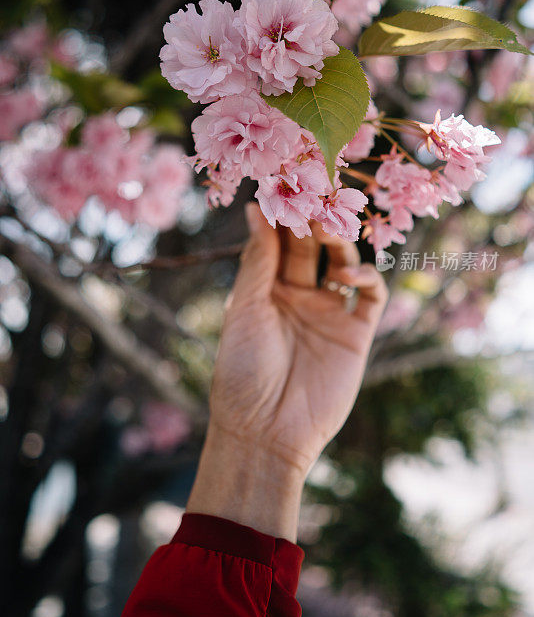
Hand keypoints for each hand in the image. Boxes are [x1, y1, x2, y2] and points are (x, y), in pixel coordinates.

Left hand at [187, 203, 387, 539]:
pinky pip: (369, 296)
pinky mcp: (355, 334)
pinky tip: (347, 272)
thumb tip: (254, 209)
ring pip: (342, 263)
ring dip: (338, 241)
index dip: (281, 215)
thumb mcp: (245, 310)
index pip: (276, 242)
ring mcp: (327, 313)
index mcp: (264, 290)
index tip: (284, 184)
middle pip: (309, 247)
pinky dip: (365, 277)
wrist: (265, 432)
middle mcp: (297, 296)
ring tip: (328, 226)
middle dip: (311, 220)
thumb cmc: (242, 371)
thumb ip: (257, 260)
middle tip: (315, 193)